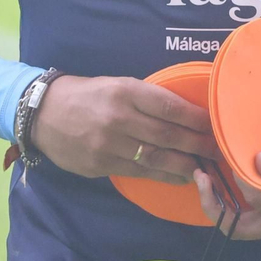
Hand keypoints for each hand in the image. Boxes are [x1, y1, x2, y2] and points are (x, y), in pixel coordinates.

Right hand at [29, 75, 220, 184]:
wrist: (43, 113)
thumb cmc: (87, 94)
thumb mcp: (116, 83)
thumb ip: (145, 98)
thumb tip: (182, 113)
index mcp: (125, 90)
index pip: (169, 106)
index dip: (195, 118)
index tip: (213, 124)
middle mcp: (119, 117)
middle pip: (167, 135)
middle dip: (196, 144)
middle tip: (217, 149)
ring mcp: (108, 144)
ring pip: (155, 158)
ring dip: (184, 165)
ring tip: (204, 168)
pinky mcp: (100, 164)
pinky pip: (139, 172)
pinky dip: (162, 175)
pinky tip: (179, 176)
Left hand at [192, 145, 260, 239]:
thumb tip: (259, 160)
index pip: (254, 198)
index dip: (239, 175)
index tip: (232, 152)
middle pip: (235, 227)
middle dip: (212, 203)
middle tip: (201, 176)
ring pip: (237, 223)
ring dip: (218, 201)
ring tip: (205, 174)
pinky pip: (246, 213)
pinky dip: (230, 199)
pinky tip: (225, 176)